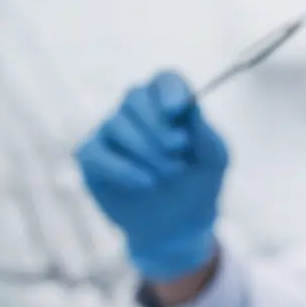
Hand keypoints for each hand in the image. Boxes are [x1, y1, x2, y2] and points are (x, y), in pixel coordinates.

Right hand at [76, 70, 227, 281]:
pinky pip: (94, 151)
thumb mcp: (214, 161)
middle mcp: (136, 111)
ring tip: (166, 176)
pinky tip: (145, 184)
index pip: (165, 80)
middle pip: (135, 97)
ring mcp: (110, 132)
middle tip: (177, 154)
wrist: (178, 226)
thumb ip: (206, 134)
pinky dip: (121, 169)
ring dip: (145, 152)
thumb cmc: (198, 184)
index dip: (169, 90)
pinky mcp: (91, 157)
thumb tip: (191, 108)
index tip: (177, 110)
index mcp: (170, 104)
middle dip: (157, 128)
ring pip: (115, 124)